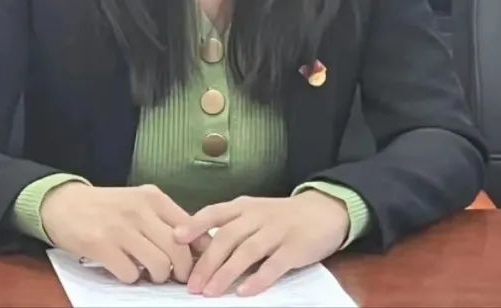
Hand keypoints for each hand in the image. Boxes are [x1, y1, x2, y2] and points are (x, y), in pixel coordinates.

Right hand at [41, 183, 193, 284]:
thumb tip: (201, 245)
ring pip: (159, 264)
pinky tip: (125, 269)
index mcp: (153, 197)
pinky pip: (130, 274)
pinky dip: (131, 279)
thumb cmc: (108, 207)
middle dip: (182, 270)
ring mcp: (120, 227)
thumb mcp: (140, 203)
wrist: (64, 203)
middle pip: (178, 249)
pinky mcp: (101, 245)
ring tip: (149, 273)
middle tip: (176, 276)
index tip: (196, 263)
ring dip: (157, 276)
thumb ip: (168, 220)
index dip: (198, 251)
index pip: (190, 227)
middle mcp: (140, 209)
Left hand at [174, 192, 348, 296]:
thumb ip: (232, 226)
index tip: (175, 239)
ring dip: (226, 273)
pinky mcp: (295, 248)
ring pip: (247, 251)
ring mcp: (277, 231)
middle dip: (207, 262)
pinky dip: (258, 279)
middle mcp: (258, 216)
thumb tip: (200, 249)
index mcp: (245, 207)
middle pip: (227, 237)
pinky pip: (274, 265)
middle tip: (191, 284)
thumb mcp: (255, 213)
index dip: (195, 224)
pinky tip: (244, 292)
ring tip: (210, 292)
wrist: (325, 210)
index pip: (215, 212)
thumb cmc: (283, 216)